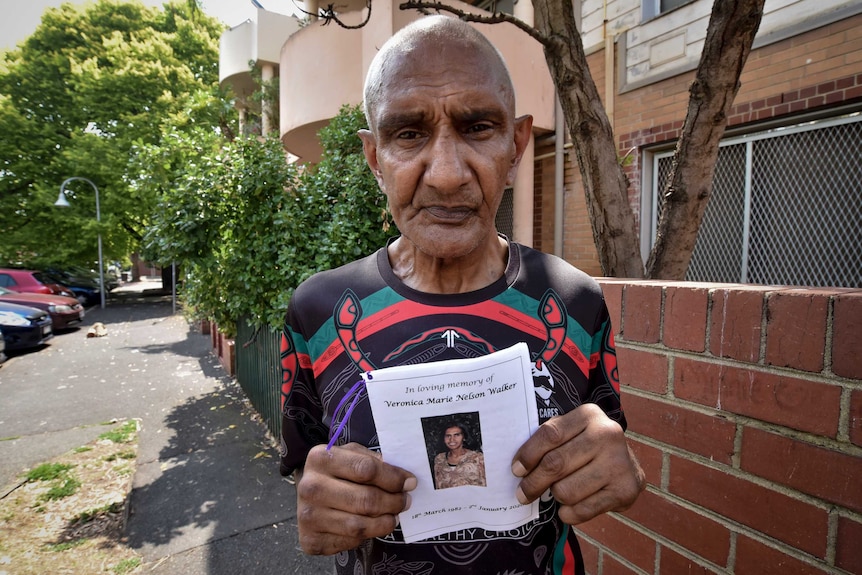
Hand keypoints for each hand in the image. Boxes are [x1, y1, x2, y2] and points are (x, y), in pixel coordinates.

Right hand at [296, 443, 416, 554]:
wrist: (307, 493)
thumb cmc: (336, 472)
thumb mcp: (351, 455)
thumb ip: (374, 462)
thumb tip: (404, 480)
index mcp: (321, 458)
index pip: (367, 469)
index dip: (394, 478)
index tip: (410, 482)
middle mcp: (310, 486)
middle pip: (366, 499)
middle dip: (394, 502)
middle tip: (405, 501)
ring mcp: (308, 515)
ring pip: (359, 525)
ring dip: (385, 522)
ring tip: (394, 516)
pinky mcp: (310, 540)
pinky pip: (350, 541)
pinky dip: (366, 536)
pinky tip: (371, 526)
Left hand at [511, 403, 643, 524]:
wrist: (629, 465)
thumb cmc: (587, 448)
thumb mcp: (572, 432)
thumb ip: (549, 441)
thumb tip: (518, 468)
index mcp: (589, 415)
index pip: (549, 435)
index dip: (528, 454)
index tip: (516, 470)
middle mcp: (607, 435)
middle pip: (555, 464)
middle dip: (533, 483)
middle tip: (522, 494)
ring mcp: (619, 463)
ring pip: (566, 490)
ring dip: (556, 496)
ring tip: (558, 492)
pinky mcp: (625, 489)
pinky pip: (582, 510)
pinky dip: (568, 513)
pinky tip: (568, 508)